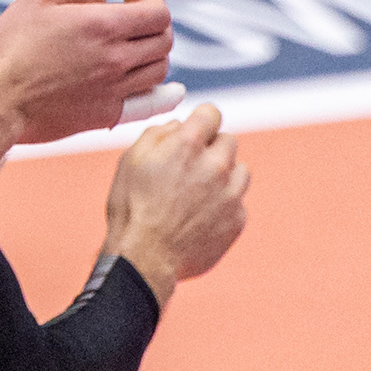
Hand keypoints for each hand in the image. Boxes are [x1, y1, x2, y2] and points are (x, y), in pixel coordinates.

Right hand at [0, 0, 172, 146]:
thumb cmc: (10, 46)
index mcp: (103, 27)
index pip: (159, 14)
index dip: (151, 1)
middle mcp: (116, 60)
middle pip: (164, 42)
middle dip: (154, 26)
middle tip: (132, 23)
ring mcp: (114, 90)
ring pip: (160, 71)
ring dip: (152, 55)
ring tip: (130, 50)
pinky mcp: (105, 115)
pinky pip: (148, 104)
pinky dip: (159, 94)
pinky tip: (160, 89)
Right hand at [102, 102, 247, 298]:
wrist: (145, 257)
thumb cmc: (132, 208)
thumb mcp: (130, 160)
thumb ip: (158, 134)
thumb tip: (178, 126)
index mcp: (187, 145)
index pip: (212, 113)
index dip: (200, 121)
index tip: (195, 132)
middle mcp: (216, 166)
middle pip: (228, 141)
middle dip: (211, 150)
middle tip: (190, 168)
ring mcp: (231, 195)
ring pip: (240, 171)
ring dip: (224, 176)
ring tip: (198, 194)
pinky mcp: (238, 220)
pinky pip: (239, 203)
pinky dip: (224, 205)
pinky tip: (200, 217)